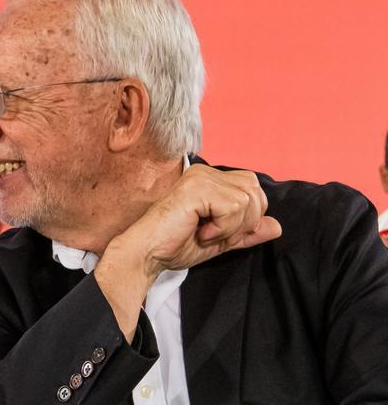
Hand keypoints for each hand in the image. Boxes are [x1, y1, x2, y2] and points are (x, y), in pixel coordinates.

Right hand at [122, 164, 281, 276]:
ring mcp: (200, 177)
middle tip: (215, 233)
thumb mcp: (221, 241)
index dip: (246, 217)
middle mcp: (205, 172)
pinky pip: (234, 206)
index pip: (252, 188)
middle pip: (254, 190)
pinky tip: (201, 231)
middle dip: (244, 221)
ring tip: (206, 232)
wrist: (148, 252)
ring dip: (232, 226)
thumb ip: (247, 232)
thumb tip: (276, 226)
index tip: (218, 232)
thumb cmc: (176, 245)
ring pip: (247, 199)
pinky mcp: (196, 188)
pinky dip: (223, 227)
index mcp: (210, 179)